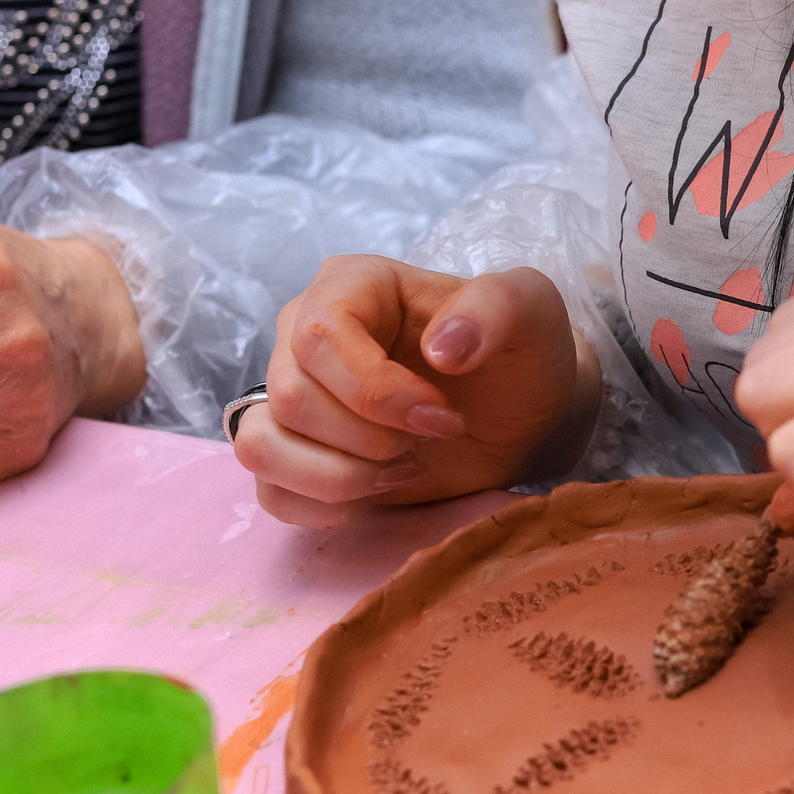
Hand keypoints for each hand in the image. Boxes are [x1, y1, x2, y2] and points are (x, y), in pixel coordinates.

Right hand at [235, 255, 600, 528]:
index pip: (319, 338)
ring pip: (262, 445)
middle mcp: (302, 335)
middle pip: (289, 397)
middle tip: (432, 441)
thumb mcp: (531, 310)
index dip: (375, 392)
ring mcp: (289, 397)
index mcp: (348, 286)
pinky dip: (324, 507)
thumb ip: (496, 307)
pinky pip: (271, 492)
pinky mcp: (294, 455)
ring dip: (339, 477)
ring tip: (404, 470)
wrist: (520, 415)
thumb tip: (442, 347)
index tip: (442, 418)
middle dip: (369, 439)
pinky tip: (379, 493)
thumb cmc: (518, 355)